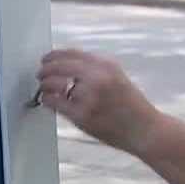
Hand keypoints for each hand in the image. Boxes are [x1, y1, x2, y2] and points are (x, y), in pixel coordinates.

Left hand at [37, 49, 159, 154]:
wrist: (145, 130)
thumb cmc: (130, 106)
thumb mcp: (117, 77)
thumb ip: (95, 69)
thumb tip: (65, 65)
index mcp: (106, 65)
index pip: (71, 53)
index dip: (54, 55)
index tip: (46, 59)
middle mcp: (97, 77)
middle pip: (59, 66)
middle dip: (45, 69)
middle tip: (39, 74)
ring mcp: (89, 96)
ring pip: (53, 83)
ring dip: (44, 85)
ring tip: (42, 87)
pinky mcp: (82, 115)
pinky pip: (56, 103)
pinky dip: (47, 100)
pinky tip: (47, 101)